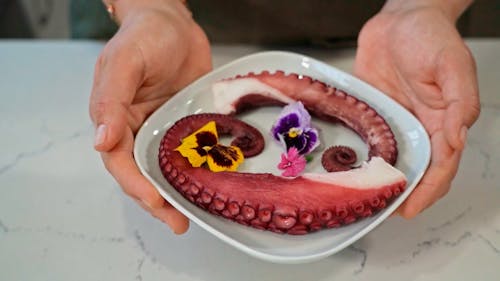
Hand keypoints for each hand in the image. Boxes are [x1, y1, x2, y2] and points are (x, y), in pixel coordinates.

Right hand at [89, 1, 211, 233]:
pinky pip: (190, 152)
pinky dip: (196, 171)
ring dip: (176, 193)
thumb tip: (100, 141)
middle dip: (156, 200)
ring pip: (166, 168)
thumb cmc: (146, 35)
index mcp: (115, 117)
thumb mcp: (124, 62)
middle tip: (176, 221)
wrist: (176, 22)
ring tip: (192, 215)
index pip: (119, 160)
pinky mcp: (187, 124)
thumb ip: (110, 99)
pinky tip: (209, 185)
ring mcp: (163, 128)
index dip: (134, 183)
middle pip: (142, 172)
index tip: (154, 199)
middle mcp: (138, 128)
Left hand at [354, 4, 479, 217]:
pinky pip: (366, 138)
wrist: (400, 18)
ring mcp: (393, 121)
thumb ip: (460, 102)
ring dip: (379, 181)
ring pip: (388, 160)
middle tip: (379, 211)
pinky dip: (359, 155)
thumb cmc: (431, 37)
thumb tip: (457, 138)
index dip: (428, 191)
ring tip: (361, 198)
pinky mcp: (371, 112)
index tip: (409, 209)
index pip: (440, 166)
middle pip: (413, 170)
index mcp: (442, 121)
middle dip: (401, 193)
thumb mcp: (453, 65)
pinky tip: (345, 167)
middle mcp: (417, 126)